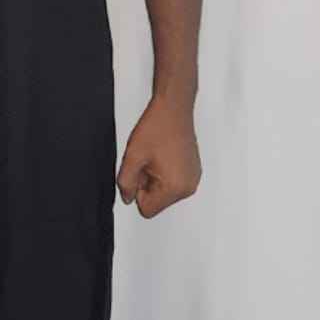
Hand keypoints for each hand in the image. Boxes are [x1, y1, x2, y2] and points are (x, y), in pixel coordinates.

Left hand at [116, 94, 200, 217]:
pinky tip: (165, 154)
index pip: (147, 210)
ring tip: (157, 156)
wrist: (174, 109)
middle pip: (157, 202)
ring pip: (165, 192)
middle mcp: (188, 187)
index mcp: (175, 187)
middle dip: (147, 185)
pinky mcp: (194, 171)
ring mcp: (193, 179)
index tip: (141, 172)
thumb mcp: (132, 157)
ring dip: (156, 179)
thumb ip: (125, 183)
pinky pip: (174, 183)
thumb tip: (127, 198)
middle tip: (148, 161)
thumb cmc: (157, 128)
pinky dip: (166, 173)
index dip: (137, 191)